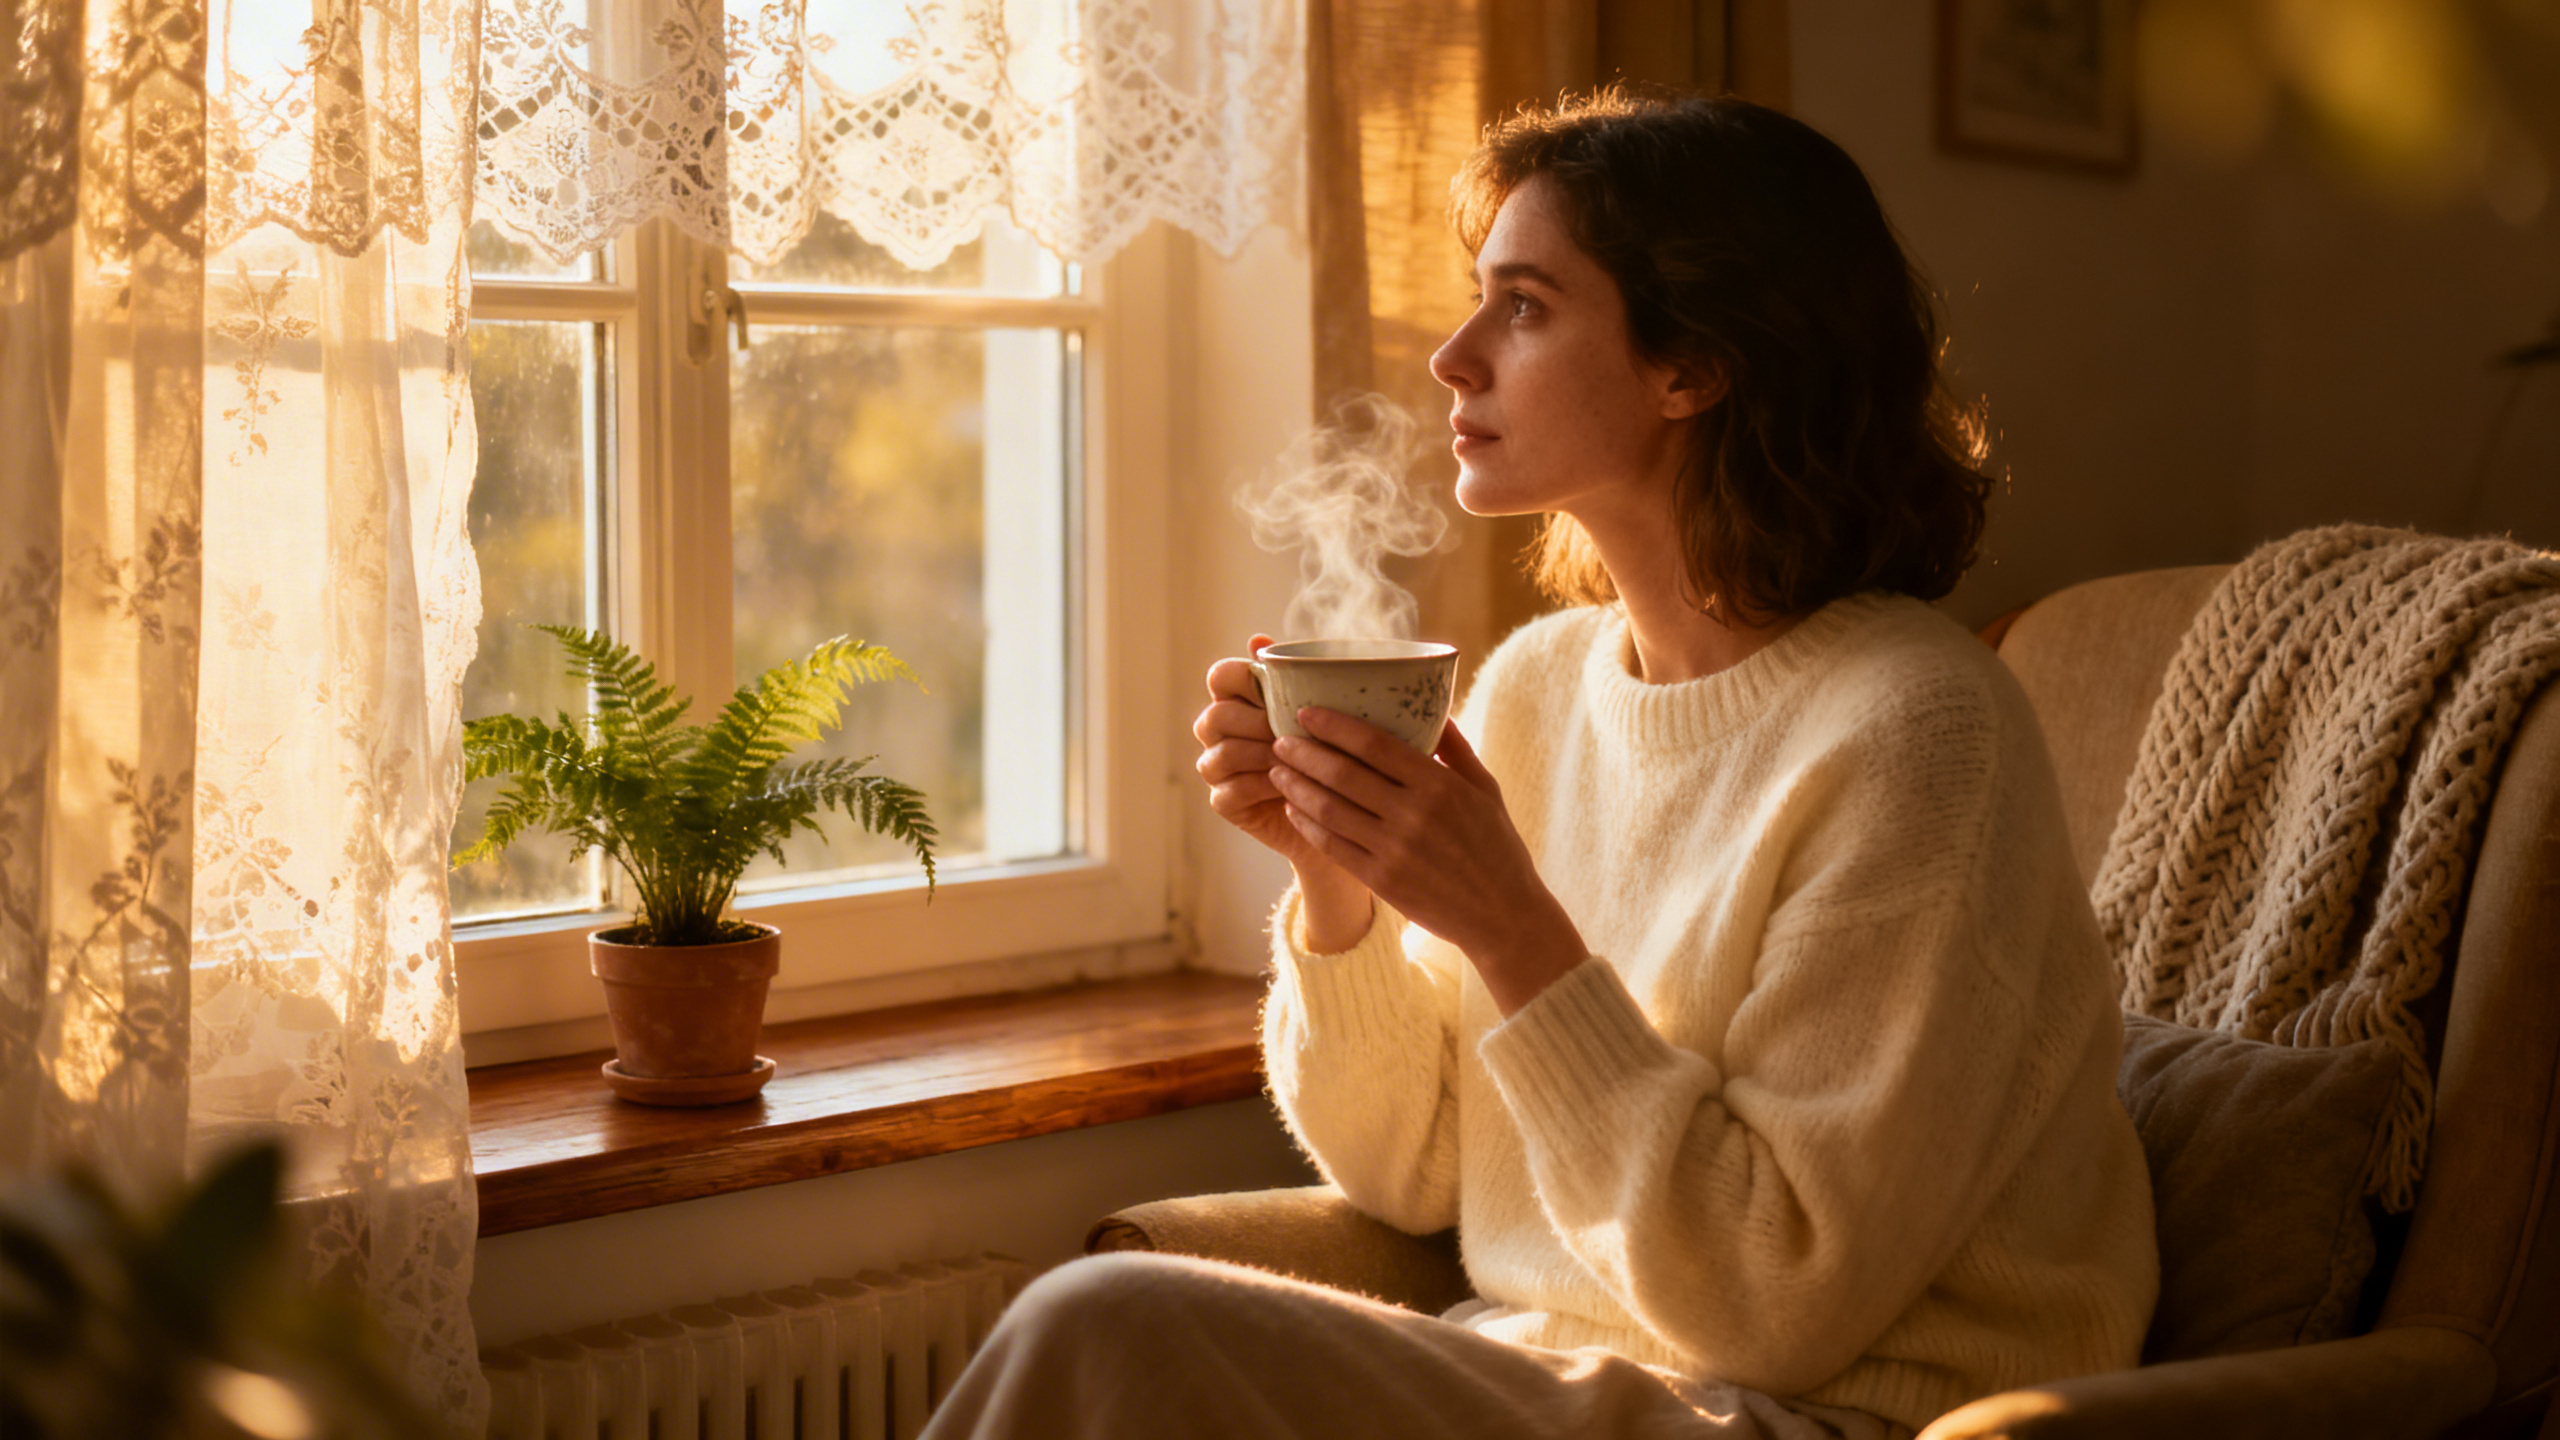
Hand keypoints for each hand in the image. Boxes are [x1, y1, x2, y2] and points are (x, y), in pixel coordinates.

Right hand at [1193, 634, 1349, 880]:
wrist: (1341, 808)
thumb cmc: (1331, 748)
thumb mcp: (1323, 709)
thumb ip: (1295, 676)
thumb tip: (1258, 639)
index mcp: (1237, 698)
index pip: (1220, 676)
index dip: (1243, 679)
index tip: (1278, 690)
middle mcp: (1219, 730)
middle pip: (1216, 715)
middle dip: (1257, 723)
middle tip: (1293, 731)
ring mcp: (1217, 766)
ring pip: (1222, 753)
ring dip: (1263, 756)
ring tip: (1298, 760)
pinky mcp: (1224, 801)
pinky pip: (1232, 790)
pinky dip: (1264, 787)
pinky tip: (1292, 787)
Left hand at [1269, 708, 1585, 1013]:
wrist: (1503, 916)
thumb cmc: (1497, 848)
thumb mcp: (1486, 790)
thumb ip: (1457, 748)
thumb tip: (1434, 708)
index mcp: (1439, 785)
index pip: (1373, 744)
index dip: (1333, 725)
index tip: (1306, 712)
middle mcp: (1413, 815)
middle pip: (1342, 774)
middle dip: (1304, 753)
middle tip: (1280, 739)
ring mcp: (1394, 850)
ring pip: (1329, 809)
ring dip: (1296, 786)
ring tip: (1278, 770)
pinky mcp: (1382, 881)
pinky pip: (1332, 846)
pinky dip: (1308, 824)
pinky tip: (1294, 809)